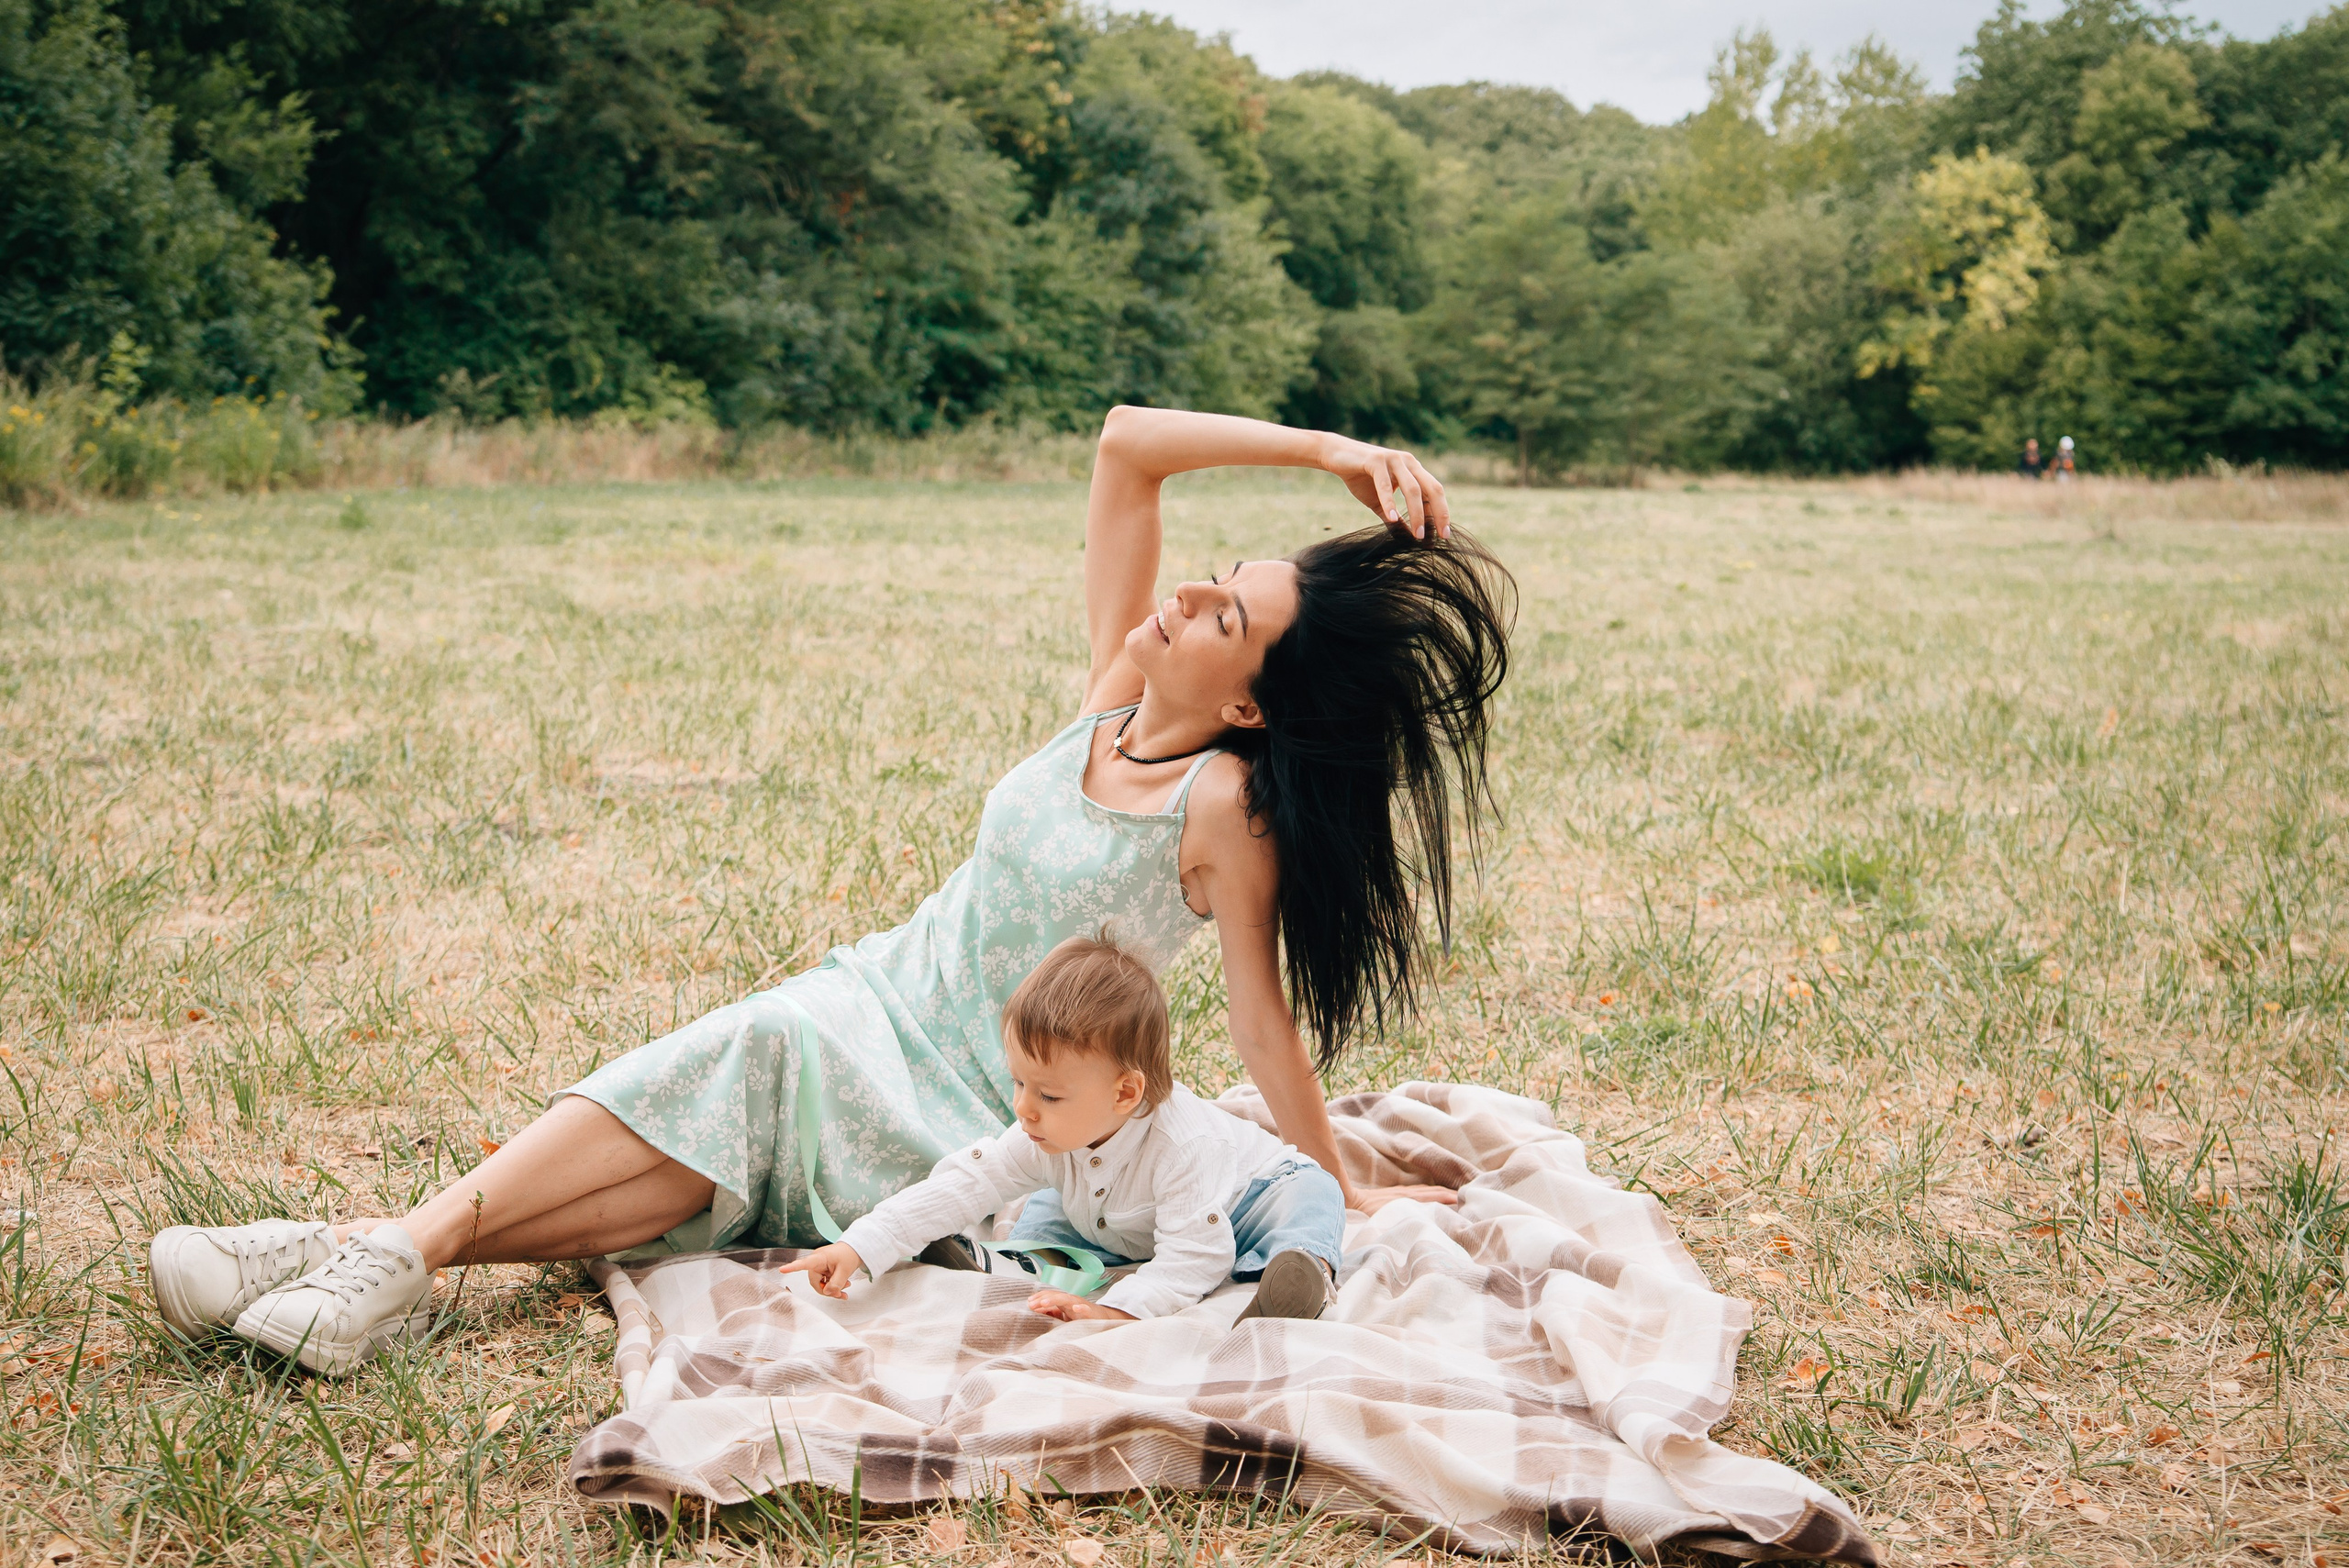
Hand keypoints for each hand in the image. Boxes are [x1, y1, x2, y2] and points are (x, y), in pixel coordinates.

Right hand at [776, 1241, 865, 1297]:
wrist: (855, 1250)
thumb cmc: (849, 1255)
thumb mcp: (845, 1271)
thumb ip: (835, 1284)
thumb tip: (827, 1293)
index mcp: (819, 1258)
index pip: (804, 1264)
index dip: (792, 1267)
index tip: (782, 1269)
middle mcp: (816, 1262)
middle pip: (815, 1282)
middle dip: (827, 1290)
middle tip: (840, 1293)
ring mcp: (819, 1267)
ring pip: (820, 1285)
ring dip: (832, 1289)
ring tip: (846, 1287)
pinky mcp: (823, 1270)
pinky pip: (824, 1283)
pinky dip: (833, 1287)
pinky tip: (843, 1288)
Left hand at [1027, 1289, 1135, 1322]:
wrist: (1103, 1321)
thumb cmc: (1082, 1319)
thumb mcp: (1064, 1317)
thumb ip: (1051, 1314)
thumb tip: (1035, 1311)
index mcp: (1064, 1303)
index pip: (1050, 1297)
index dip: (1039, 1298)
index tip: (1028, 1303)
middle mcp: (1071, 1302)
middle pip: (1056, 1296)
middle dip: (1043, 1299)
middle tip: (1031, 1304)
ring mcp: (1081, 1306)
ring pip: (1068, 1300)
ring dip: (1055, 1300)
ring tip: (1044, 1303)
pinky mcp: (1091, 1313)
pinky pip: (1086, 1309)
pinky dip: (1081, 1308)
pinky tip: (1076, 1308)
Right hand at [1322, 437, 1450, 541]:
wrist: (1335, 455)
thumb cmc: (1359, 477)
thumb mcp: (1379, 501)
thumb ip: (1393, 517)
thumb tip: (1404, 538)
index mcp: (1413, 470)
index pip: (1434, 492)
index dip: (1441, 513)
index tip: (1444, 535)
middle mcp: (1408, 462)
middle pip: (1432, 489)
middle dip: (1439, 513)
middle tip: (1440, 536)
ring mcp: (1393, 459)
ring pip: (1413, 488)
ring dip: (1417, 513)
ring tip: (1417, 535)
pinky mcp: (1376, 460)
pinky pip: (1385, 484)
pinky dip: (1389, 502)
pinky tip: (1391, 518)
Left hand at [1348, 1184, 1460, 1215]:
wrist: (1355, 1199)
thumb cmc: (1370, 1212)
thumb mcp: (1387, 1218)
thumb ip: (1401, 1218)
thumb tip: (1417, 1224)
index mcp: (1408, 1199)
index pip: (1434, 1196)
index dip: (1448, 1198)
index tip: (1461, 1200)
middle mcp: (1408, 1192)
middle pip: (1434, 1191)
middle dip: (1449, 1194)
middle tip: (1464, 1198)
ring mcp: (1403, 1191)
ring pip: (1427, 1189)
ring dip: (1441, 1191)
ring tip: (1454, 1196)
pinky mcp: (1397, 1192)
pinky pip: (1419, 1190)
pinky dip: (1430, 1191)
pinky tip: (1432, 1194)